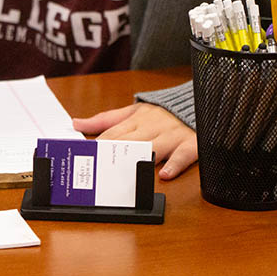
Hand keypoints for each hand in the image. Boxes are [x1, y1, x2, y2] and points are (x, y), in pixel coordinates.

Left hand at [72, 103, 197, 179]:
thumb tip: (76, 123)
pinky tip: (165, 174)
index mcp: (137, 119)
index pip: (113, 133)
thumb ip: (105, 120)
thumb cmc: (163, 112)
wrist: (200, 101)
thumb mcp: (133, 112)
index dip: (98, 145)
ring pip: (154, 147)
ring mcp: (172, 135)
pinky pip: (183, 155)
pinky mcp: (191, 143)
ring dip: (140, 159)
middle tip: (100, 169)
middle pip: (130, 141)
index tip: (85, 157)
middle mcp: (153, 126)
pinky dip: (175, 165)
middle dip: (114, 154)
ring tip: (127, 171)